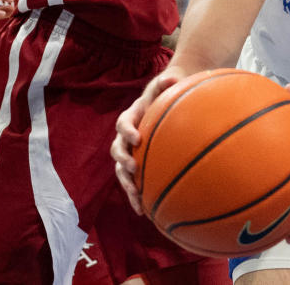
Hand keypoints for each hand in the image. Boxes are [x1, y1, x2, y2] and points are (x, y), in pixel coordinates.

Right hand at [111, 68, 183, 214]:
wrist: (166, 103)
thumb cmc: (166, 94)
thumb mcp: (166, 84)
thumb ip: (167, 82)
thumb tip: (173, 77)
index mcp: (131, 117)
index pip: (123, 123)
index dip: (127, 131)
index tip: (137, 137)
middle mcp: (126, 137)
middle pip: (117, 150)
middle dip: (123, 160)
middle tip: (132, 167)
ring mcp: (130, 153)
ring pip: (121, 171)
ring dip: (127, 184)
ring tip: (136, 198)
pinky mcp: (137, 166)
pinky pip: (133, 182)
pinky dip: (136, 196)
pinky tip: (146, 211)